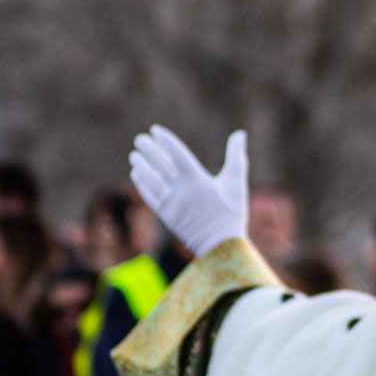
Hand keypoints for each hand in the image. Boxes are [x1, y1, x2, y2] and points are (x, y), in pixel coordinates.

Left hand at [128, 127, 248, 255]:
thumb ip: (236, 156)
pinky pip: (149, 196)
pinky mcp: (165, 215)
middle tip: (140, 139)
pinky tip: (137, 174)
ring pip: (150, 180)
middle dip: (148, 150)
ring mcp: (171, 203)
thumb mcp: (236, 182)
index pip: (177, 153)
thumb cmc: (231, 211)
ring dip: (141, 165)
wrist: (220, 245)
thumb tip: (240, 133)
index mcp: (198, 179)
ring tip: (134, 155)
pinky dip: (142, 183)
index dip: (165, 140)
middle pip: (160, 164)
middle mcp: (181, 190)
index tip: (155, 130)